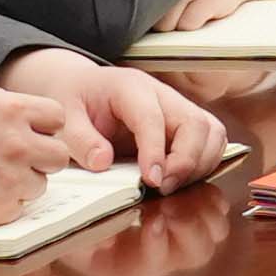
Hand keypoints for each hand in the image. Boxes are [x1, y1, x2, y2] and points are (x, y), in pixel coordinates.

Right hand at [0, 74, 87, 231]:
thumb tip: (13, 110)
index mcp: (7, 109)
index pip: (56, 116)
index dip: (44, 126)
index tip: (31, 132)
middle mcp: (15, 143)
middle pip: (58, 154)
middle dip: (40, 157)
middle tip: (16, 160)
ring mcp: (9, 180)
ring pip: (39, 185)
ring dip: (21, 183)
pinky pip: (18, 208)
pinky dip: (2, 205)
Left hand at [18, 50, 230, 189]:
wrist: (84, 88)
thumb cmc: (76, 101)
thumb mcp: (65, 118)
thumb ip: (80, 139)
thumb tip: (102, 162)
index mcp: (131, 87)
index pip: (153, 118)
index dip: (155, 151)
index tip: (151, 181)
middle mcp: (162, 95)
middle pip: (195, 123)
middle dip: (186, 161)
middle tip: (163, 188)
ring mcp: (178, 108)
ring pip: (211, 132)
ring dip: (200, 164)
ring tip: (171, 186)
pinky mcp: (185, 124)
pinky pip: (211, 141)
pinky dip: (204, 163)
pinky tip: (180, 180)